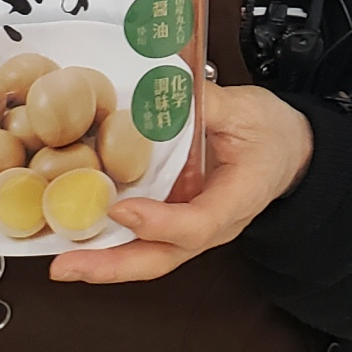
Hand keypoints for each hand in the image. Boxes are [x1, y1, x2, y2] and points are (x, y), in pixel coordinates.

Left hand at [49, 81, 313, 283]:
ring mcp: (191, 229)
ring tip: (60, 261)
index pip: (198, 224)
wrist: (291, 152)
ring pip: (147, 256)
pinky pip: (141, 240)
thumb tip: (162, 84)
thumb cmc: (273, 133)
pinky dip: (108, 243)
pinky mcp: (175, 218)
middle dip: (111, 267)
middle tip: (66, 266)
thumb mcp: (246, 110)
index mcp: (235, 200)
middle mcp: (210, 226)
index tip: (122, 208)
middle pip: (161, 258)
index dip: (159, 222)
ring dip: (102, 263)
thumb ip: (204, 102)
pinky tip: (74, 236)